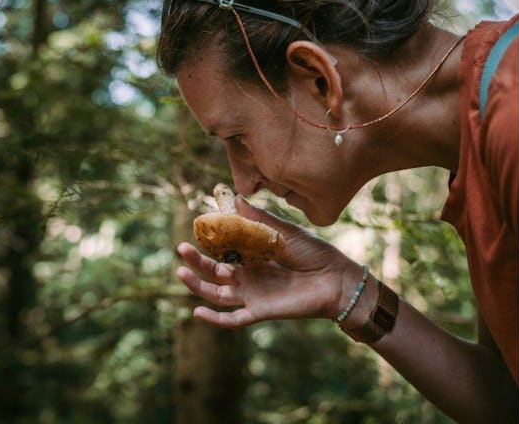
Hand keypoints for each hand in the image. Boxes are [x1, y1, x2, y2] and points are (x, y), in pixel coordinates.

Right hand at [176, 196, 358, 327]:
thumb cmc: (314, 253)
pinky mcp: (260, 311)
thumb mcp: (283, 231)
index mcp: (252, 256)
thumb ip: (258, 218)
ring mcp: (252, 295)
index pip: (222, 250)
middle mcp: (248, 276)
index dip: (207, 242)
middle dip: (196, 261)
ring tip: (180, 273)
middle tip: (181, 248)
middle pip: (214, 271)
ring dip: (197, 285)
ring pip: (217, 293)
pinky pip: (233, 319)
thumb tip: (234, 198)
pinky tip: (197, 312)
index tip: (195, 229)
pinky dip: (215, 319)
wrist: (337, 279)